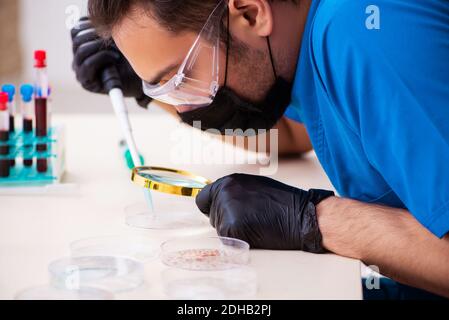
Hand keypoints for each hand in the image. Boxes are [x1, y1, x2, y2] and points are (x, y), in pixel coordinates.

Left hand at [71, 17, 151, 106]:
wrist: (130, 70)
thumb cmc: (130, 78)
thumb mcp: (125, 81)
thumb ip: (114, 78)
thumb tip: (115, 67)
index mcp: (88, 81)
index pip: (88, 64)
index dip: (102, 57)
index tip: (117, 56)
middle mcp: (79, 67)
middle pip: (81, 48)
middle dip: (100, 44)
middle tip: (115, 44)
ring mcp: (77, 54)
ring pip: (77, 36)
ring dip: (96, 33)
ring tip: (111, 38)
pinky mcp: (79, 42)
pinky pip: (77, 29)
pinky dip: (89, 25)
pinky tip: (104, 28)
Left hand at [196, 174, 333, 251]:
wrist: (301, 215)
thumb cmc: (283, 202)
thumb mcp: (254, 186)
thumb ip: (234, 191)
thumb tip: (218, 201)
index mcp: (229, 181)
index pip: (204, 198)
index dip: (211, 207)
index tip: (218, 212)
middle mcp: (224, 192)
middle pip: (212, 215)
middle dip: (226, 219)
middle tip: (250, 218)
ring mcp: (226, 209)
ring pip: (220, 228)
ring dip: (233, 230)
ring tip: (256, 223)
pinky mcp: (231, 227)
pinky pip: (227, 239)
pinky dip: (239, 240)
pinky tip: (256, 232)